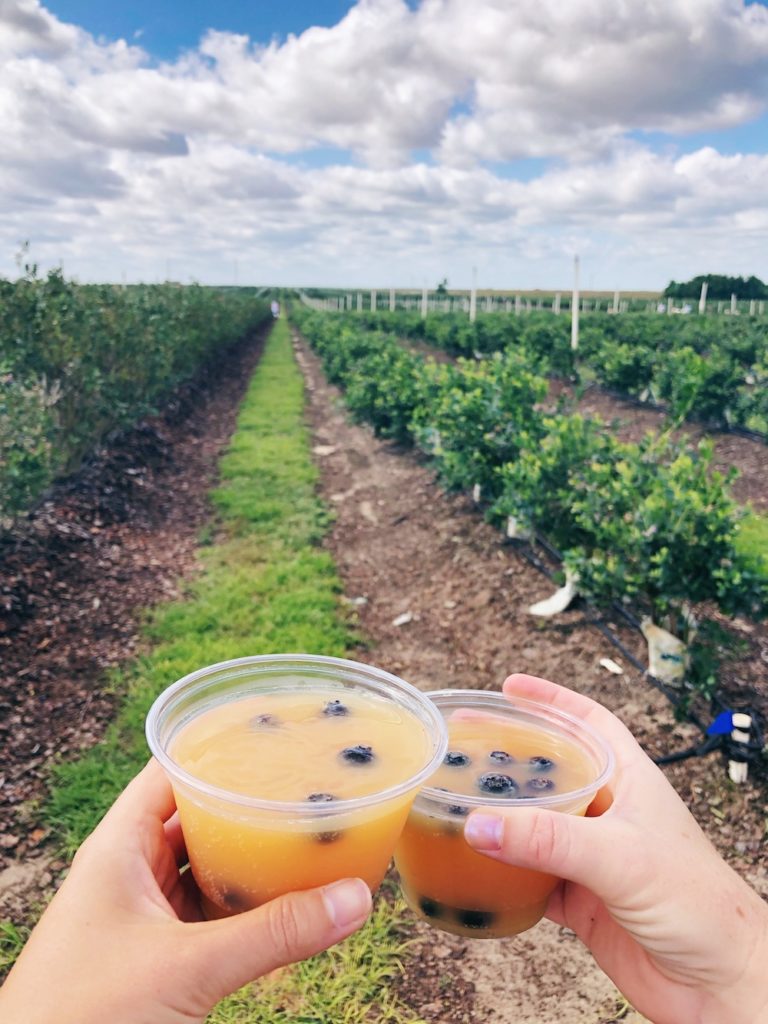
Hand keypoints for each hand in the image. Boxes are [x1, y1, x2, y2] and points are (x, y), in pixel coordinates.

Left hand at [0, 759, 371, 1023]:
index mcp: (119, 847)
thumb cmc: (83, 1017)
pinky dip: (245, 907)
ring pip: (205, 868)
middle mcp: (130, 872)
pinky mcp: (157, 958)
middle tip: (304, 784)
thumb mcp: (188, 966)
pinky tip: (284, 904)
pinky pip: (210, 915)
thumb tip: (354, 899)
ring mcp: (143, 916)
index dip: (217, 747)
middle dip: (247, 804)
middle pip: (196, 817)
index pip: (172, 770)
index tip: (273, 731)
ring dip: (249, 859)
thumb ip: (273, 934)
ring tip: (305, 835)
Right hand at [463, 674, 767, 1023]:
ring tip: (459, 801)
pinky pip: (531, 878)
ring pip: (535, 826)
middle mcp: (610, 813)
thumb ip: (547, 839)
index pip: (588, 722)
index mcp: (630, 781)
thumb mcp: (620, 857)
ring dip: (501, 816)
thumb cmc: (701, 905)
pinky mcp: (583, 901)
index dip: (550, 700)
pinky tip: (479, 870)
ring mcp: (594, 858)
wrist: (720, 984)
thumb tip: (480, 824)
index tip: (509, 688)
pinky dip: (504, 875)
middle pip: (552, 770)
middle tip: (466, 744)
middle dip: (511, 755)